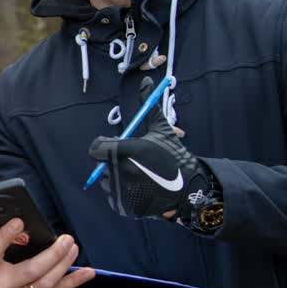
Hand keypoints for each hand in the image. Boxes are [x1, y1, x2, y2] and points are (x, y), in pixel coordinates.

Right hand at [0, 219, 94, 287]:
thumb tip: (15, 221)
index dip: (5, 236)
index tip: (19, 222)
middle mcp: (4, 285)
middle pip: (31, 270)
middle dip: (53, 254)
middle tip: (66, 239)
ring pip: (47, 282)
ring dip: (64, 264)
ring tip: (73, 248)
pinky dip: (74, 281)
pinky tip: (87, 272)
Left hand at [87, 114, 219, 222]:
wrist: (190, 188)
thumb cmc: (174, 155)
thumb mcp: (162, 128)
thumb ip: (148, 106)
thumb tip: (146, 79)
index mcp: (124, 150)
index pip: (96, 147)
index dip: (107, 145)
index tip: (120, 146)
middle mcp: (119, 171)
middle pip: (103, 164)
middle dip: (117, 161)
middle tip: (138, 162)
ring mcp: (121, 192)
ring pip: (108, 181)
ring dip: (119, 178)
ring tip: (142, 176)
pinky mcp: (125, 207)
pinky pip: (115, 198)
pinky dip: (125, 194)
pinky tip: (142, 189)